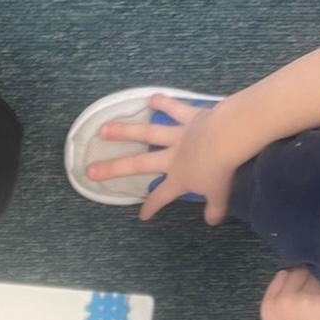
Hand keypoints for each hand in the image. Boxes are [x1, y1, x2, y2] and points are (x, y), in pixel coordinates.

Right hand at [86, 95, 239, 223]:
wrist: (229, 138)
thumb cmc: (222, 169)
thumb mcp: (220, 194)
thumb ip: (215, 207)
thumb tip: (212, 221)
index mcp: (179, 178)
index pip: (161, 196)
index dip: (151, 206)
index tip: (142, 215)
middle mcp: (172, 157)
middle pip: (139, 164)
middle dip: (113, 169)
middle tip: (90, 170)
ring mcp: (178, 135)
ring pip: (147, 133)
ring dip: (124, 131)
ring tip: (103, 129)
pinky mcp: (190, 117)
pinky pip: (174, 109)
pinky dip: (163, 102)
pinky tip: (150, 98)